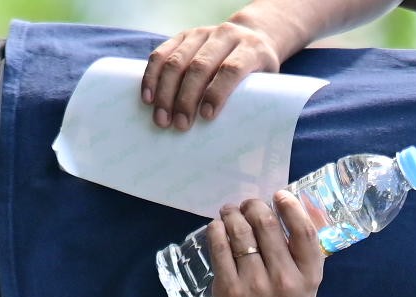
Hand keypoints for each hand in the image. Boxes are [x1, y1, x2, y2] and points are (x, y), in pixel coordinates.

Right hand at [142, 18, 283, 129]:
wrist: (251, 35)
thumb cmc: (257, 72)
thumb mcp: (266, 82)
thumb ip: (256, 102)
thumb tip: (241, 144)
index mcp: (250, 48)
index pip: (231, 69)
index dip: (217, 92)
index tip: (207, 117)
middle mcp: (225, 35)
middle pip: (200, 66)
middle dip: (187, 98)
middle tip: (180, 125)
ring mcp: (201, 34)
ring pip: (177, 60)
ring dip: (166, 92)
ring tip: (162, 119)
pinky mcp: (182, 36)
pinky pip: (161, 53)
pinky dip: (152, 76)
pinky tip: (148, 97)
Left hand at [207, 193, 324, 296]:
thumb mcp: (306, 283)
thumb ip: (301, 252)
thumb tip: (287, 208)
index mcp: (308, 275)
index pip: (303, 231)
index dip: (290, 206)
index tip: (278, 195)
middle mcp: (283, 278)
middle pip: (266, 224)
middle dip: (253, 205)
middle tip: (247, 205)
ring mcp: (254, 285)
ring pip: (240, 232)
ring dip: (232, 214)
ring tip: (230, 213)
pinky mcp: (229, 290)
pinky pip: (220, 249)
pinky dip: (217, 231)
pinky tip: (218, 228)